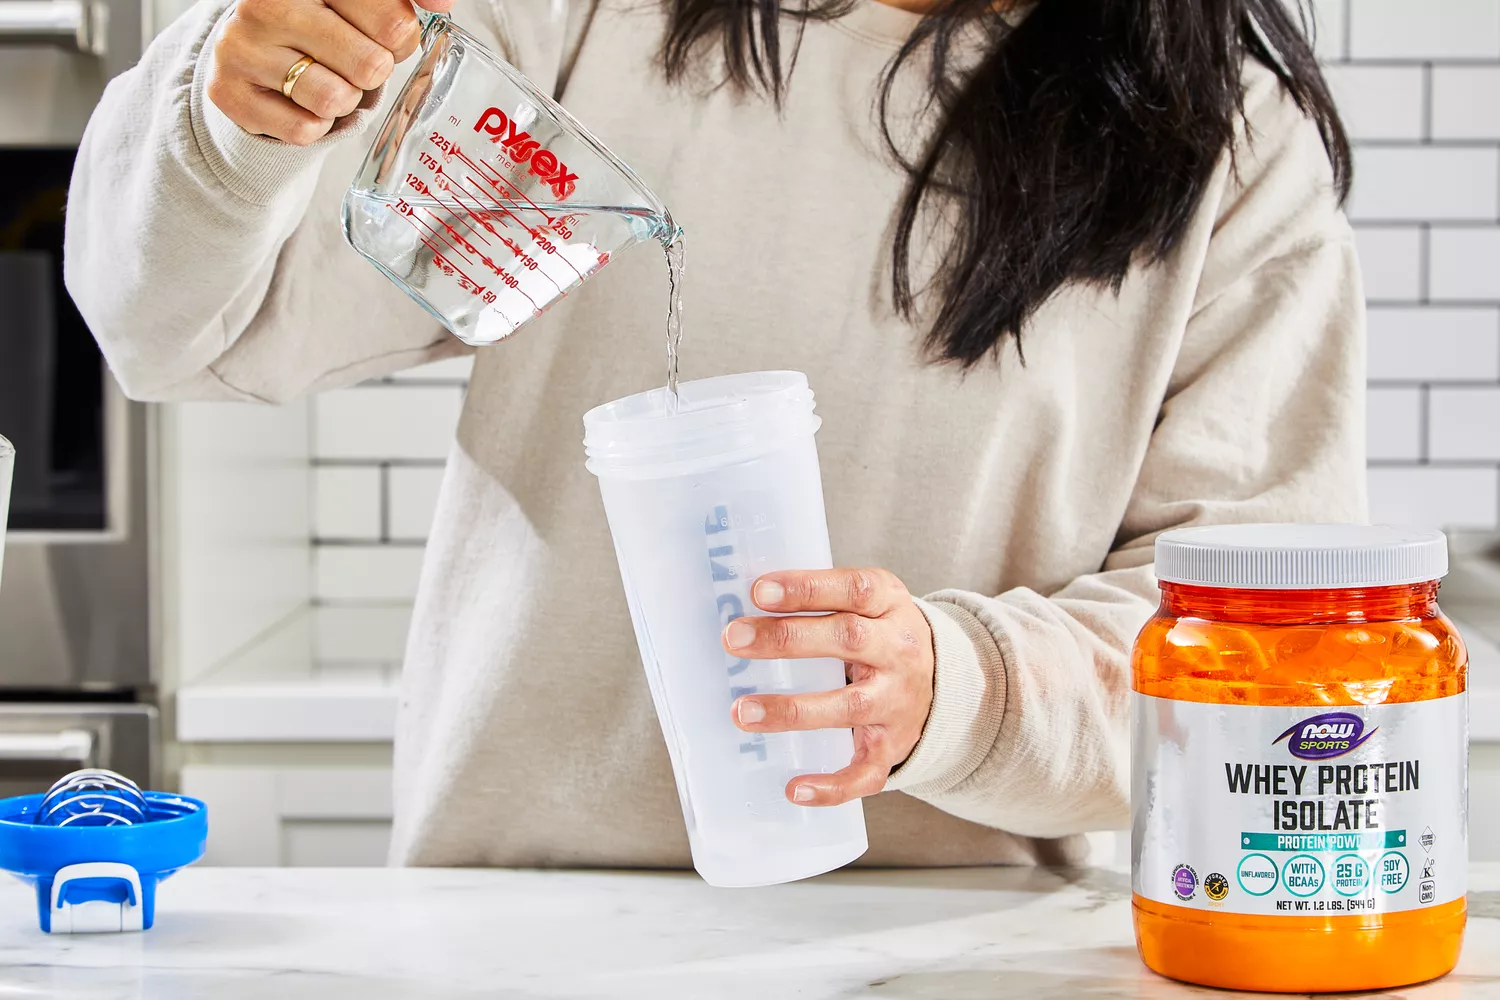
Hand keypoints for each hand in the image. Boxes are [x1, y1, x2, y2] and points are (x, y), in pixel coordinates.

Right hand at [208, 0, 452, 144]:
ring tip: (325, 80)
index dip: (401, 38)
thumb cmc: (320, 28)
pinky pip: (307, 129)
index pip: (392, 20)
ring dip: (345, 101)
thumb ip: (399, 2)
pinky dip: (316, 126)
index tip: (388, 36)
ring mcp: (242, 47)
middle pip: (372, 64)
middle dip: (373, 71)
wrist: (252, 58)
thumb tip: (440, 2)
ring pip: (337, 100)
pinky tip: (299, 101)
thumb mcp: (358, 8)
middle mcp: (265, 3)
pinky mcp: (230, 93)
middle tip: (353, 62)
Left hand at [721, 568, 934, 807]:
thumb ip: (818, 599)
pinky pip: (865, 773)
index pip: (854, 590)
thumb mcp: (867, 602)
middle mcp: (899, 652)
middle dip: (787, 640)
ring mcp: (897, 703)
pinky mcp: (892, 748)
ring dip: (793, 711)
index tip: (759, 591)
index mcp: (889, 606)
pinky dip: (831, 786)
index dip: (807, 589)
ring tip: (744, 712)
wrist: (945, 682)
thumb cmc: (880, 634)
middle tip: (734, 639)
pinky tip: (794, 788)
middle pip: (847, 640)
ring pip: (848, 707)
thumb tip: (739, 602)